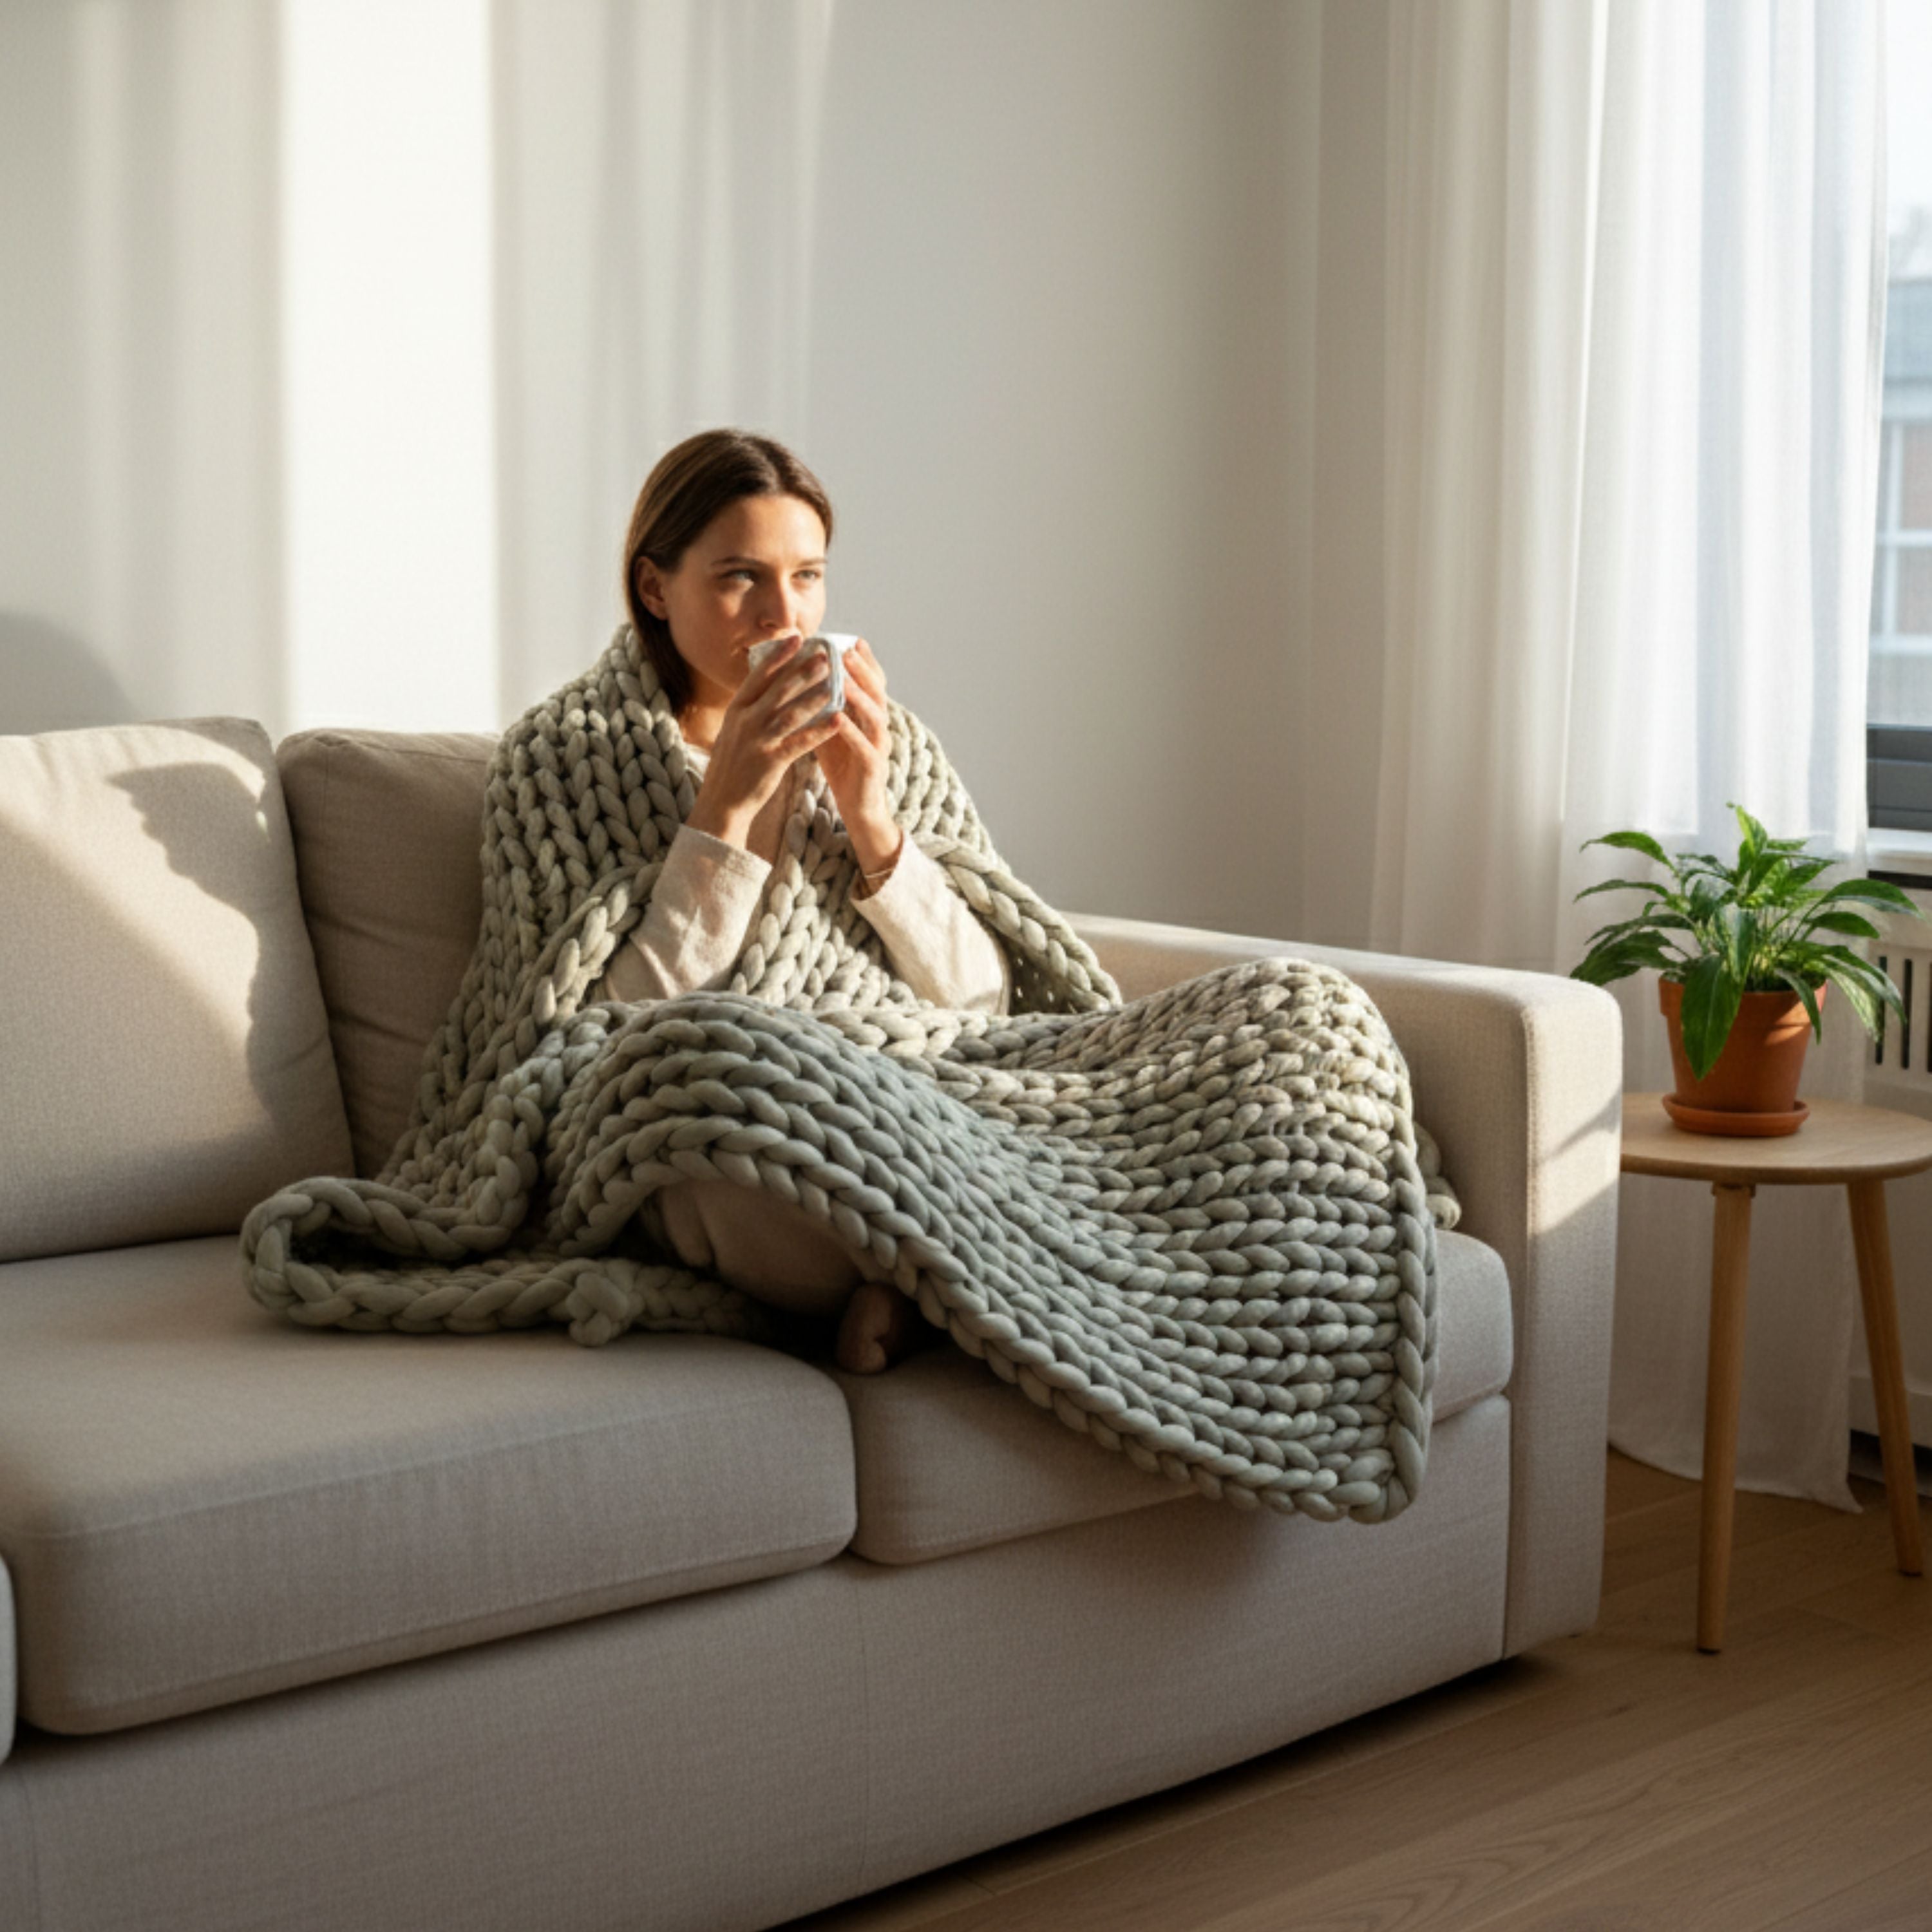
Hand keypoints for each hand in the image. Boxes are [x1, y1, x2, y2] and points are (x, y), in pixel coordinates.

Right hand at [685, 637, 840, 845]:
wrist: (721, 802)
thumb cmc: (732, 764)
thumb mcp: (735, 729)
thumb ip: (751, 706)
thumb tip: (770, 682)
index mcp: (736, 709)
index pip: (759, 676)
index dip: (779, 656)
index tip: (797, 638)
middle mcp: (744, 721)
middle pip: (777, 690)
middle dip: (802, 670)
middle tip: (825, 654)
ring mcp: (756, 741)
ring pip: (789, 713)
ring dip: (814, 696)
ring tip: (835, 682)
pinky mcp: (770, 762)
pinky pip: (799, 743)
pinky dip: (819, 731)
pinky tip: (837, 720)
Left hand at [814, 640, 901, 868]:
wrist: (857, 809)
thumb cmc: (843, 767)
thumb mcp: (833, 731)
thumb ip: (826, 707)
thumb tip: (804, 678)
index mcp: (869, 717)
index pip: (872, 683)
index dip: (865, 663)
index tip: (852, 640)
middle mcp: (879, 728)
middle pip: (878, 693)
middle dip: (863, 671)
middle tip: (848, 651)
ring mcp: (879, 748)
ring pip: (875, 716)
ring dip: (860, 696)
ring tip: (844, 679)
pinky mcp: (873, 769)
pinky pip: (865, 748)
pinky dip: (853, 733)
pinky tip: (839, 720)